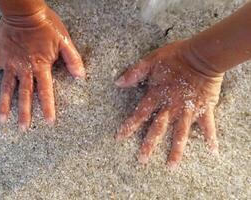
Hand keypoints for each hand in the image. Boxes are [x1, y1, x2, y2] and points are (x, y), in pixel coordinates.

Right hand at [0, 6, 84, 130]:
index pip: (45, 91)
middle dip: (24, 113)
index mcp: (41, 66)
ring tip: (1, 121)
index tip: (48, 122)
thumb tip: (81, 77)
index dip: (47, 107)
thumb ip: (72, 60)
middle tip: (22, 130)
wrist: (24, 11)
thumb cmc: (46, 25)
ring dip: (4, 105)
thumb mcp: (64, 41)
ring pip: (6, 88)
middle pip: (24, 95)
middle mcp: (24, 69)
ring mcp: (9, 63)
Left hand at [115, 41, 222, 168]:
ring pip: (180, 133)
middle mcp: (171, 107)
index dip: (129, 126)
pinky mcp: (204, 109)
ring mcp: (188, 110)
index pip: (140, 114)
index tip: (119, 138)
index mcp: (157, 95)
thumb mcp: (151, 60)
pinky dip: (210, 138)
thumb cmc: (176, 56)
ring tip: (171, 166)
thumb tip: (118, 82)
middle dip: (149, 144)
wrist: (202, 54)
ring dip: (176, 150)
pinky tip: (212, 152)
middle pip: (158, 129)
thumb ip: (135, 73)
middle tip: (142, 160)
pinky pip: (208, 126)